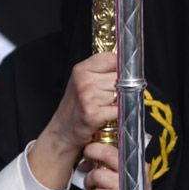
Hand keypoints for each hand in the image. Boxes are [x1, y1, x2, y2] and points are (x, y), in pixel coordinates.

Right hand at [27, 51, 117, 189]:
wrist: (62, 131)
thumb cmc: (75, 106)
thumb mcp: (82, 81)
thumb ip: (100, 71)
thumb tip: (125, 65)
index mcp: (81, 69)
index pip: (112, 58)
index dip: (120, 67)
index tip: (121, 74)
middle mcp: (84, 80)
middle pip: (119, 77)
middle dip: (121, 86)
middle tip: (111, 94)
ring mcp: (88, 97)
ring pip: (121, 93)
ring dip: (120, 101)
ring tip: (106, 105)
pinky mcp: (94, 114)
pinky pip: (119, 109)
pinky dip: (118, 114)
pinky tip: (107, 114)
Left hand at [81, 142, 176, 189]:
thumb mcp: (128, 180)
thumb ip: (113, 167)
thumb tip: (89, 158)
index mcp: (136, 164)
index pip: (116, 147)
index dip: (98, 146)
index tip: (88, 152)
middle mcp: (132, 172)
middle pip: (107, 154)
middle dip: (91, 154)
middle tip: (84, 164)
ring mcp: (125, 187)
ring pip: (97, 175)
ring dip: (89, 182)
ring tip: (90, 189)